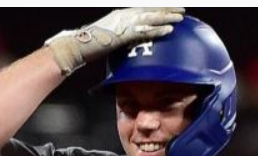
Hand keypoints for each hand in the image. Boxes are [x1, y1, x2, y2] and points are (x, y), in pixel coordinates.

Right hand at [45, 7, 184, 75]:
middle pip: (149, 9)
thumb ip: (120, 35)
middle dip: (166, 8)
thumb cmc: (88, 44)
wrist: (75, 46)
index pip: (143, 8)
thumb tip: (129, 40)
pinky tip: (169, 30)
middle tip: (181, 8)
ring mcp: (123, 24)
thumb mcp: (108, 35)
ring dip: (167, 17)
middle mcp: (123, 16)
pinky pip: (144, 32)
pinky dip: (158, 31)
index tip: (170, 6)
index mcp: (120, 15)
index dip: (157, 7)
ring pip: (150, 18)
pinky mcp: (123, 35)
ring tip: (181, 16)